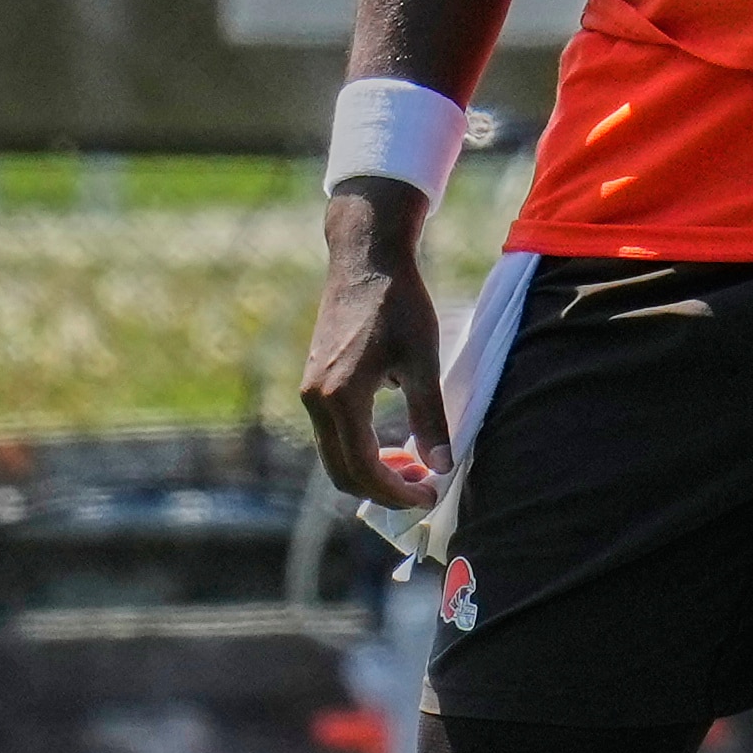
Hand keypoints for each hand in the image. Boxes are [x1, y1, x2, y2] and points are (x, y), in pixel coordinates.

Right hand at [298, 184, 451, 504]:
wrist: (365, 257)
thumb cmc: (398, 303)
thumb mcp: (422, 361)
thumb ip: (430, 417)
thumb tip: (441, 466)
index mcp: (341, 397)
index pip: (364, 468)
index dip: (396, 492)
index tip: (429, 495)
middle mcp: (316, 400)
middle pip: (341, 472)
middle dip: (382, 489)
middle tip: (424, 487)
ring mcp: (311, 392)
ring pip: (334, 455)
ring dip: (371, 471)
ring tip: (414, 466)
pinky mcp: (314, 383)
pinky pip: (332, 435)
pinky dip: (360, 450)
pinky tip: (394, 443)